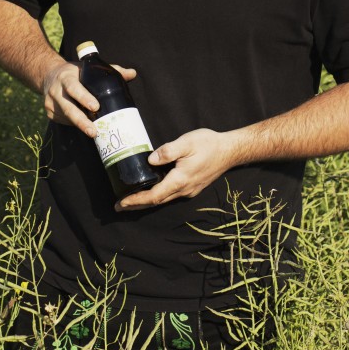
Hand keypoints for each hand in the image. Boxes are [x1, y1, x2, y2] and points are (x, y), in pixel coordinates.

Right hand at [40, 61, 135, 137]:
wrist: (48, 75)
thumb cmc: (75, 72)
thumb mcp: (88, 68)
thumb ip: (110, 70)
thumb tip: (133, 73)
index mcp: (65, 77)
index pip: (74, 88)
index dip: (84, 97)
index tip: (96, 107)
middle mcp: (56, 90)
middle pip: (68, 108)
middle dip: (81, 121)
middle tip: (94, 131)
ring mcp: (50, 103)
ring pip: (67, 117)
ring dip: (80, 125)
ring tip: (94, 131)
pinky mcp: (49, 112)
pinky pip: (64, 121)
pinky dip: (74, 125)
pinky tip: (84, 126)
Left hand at [115, 128, 239, 210]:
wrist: (230, 150)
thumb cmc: (209, 144)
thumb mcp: (187, 142)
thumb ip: (168, 151)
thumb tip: (150, 160)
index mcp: (180, 180)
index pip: (153, 196)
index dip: (136, 200)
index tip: (121, 203)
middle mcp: (184, 189)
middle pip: (156, 202)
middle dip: (136, 205)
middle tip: (118, 206)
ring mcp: (189, 190)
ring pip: (164, 199)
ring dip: (146, 201)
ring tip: (130, 200)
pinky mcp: (192, 186)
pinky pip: (171, 194)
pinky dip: (157, 195)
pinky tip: (151, 189)